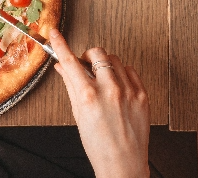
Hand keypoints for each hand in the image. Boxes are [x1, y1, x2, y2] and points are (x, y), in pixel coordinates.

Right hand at [50, 30, 149, 177]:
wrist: (123, 164)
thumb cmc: (99, 146)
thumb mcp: (78, 116)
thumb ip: (71, 87)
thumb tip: (62, 68)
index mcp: (88, 96)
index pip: (70, 61)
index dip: (60, 44)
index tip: (55, 33)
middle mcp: (109, 90)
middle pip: (97, 53)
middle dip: (89, 57)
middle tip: (86, 67)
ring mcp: (128, 90)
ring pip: (115, 59)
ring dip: (106, 65)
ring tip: (103, 81)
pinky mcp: (142, 94)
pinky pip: (130, 70)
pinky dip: (122, 73)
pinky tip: (118, 86)